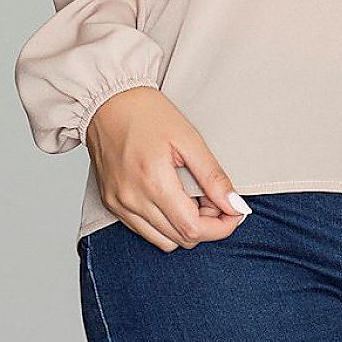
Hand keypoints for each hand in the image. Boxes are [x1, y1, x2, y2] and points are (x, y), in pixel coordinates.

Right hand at [85, 86, 252, 251]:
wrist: (107, 101)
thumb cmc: (147, 113)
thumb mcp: (188, 138)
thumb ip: (212, 176)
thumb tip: (235, 205)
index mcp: (153, 182)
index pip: (193, 229)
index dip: (221, 227)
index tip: (235, 212)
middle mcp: (132, 200)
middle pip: (180, 239)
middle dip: (206, 225)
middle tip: (214, 197)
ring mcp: (119, 205)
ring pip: (163, 241)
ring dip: (185, 227)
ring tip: (192, 196)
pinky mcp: (111, 204)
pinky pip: (144, 231)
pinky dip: (164, 224)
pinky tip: (172, 198)